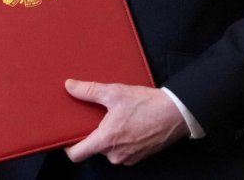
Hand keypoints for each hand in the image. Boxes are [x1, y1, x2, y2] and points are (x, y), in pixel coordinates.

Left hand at [63, 81, 188, 165]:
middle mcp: (116, 155)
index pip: (77, 154)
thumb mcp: (114, 92)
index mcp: (106, 141)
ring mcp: (128, 158)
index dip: (68, 146)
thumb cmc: (147, 104)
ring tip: (115, 118)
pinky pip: (122, 150)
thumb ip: (89, 90)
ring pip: (109, 149)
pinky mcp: (139, 157)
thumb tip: (70, 86)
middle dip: (93, 133)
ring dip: (109, 136)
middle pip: (94, 148)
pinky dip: (122, 139)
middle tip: (96, 117)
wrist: (176, 113)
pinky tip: (128, 124)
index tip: (67, 137)